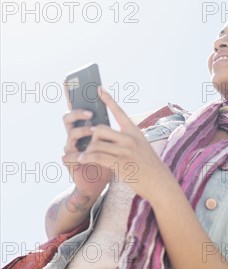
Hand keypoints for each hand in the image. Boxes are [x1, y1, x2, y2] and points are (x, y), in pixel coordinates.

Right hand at [61, 85, 112, 199]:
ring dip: (82, 131)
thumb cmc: (110, 161)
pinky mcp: (70, 161)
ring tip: (92, 132)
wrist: (101, 183)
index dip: (79, 98)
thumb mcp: (116, 143)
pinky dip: (73, 154)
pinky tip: (78, 155)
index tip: (81, 84)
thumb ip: (114, 129)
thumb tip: (119, 111)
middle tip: (91, 112)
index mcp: (87, 128)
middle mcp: (77, 136)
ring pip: (71, 133)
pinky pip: (67, 154)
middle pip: (69, 117)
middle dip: (78, 112)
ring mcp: (72, 147)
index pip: (82, 111)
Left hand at [75, 86, 171, 203]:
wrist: (159, 182)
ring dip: (86, 151)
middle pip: (100, 130)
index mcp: (134, 131)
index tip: (99, 89)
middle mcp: (130, 138)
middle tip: (90, 145)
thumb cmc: (148, 165)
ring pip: (96, 145)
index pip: (119, 111)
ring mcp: (125, 151)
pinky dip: (87, 158)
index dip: (108, 100)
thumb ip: (127, 139)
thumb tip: (106, 135)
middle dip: (92, 138)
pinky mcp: (120, 164)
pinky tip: (82, 160)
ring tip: (81, 156)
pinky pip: (97, 157)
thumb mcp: (141, 146)